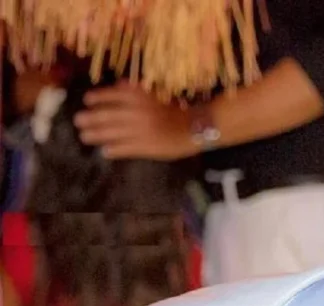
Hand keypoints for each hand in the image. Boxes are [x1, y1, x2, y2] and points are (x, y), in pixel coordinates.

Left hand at [74, 81, 195, 160]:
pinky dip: (113, 150)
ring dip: (95, 135)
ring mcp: (139, 131)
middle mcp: (135, 112)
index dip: (95, 99)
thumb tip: (116, 87)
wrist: (195, 127)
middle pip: (105, 115)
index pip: (109, 95)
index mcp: (137, 96)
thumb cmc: (174, 109)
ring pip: (111, 133)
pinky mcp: (146, 147)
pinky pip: (124, 149)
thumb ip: (134, 90)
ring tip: (85, 137)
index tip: (87, 101)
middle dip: (89, 119)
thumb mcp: (153, 93)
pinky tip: (105, 151)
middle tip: (78, 121)